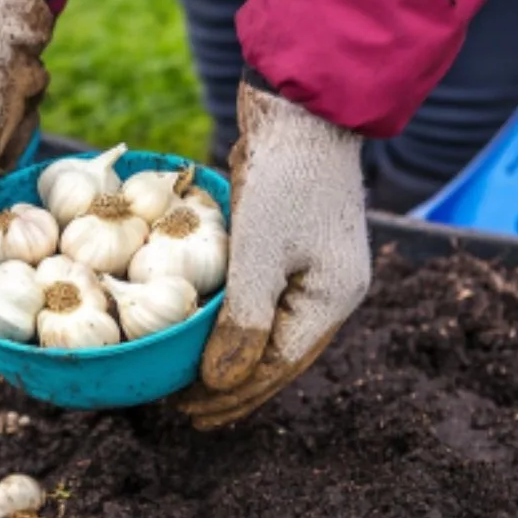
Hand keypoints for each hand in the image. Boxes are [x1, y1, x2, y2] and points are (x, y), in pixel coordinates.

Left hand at [180, 79, 370, 428]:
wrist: (299, 105)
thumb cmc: (283, 179)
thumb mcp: (259, 255)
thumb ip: (242, 323)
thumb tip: (221, 384)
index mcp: (332, 299)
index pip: (277, 367)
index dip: (232, 395)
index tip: (189, 413)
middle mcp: (328, 290)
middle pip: (277, 356)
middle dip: (231, 386)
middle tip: (185, 411)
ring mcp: (312, 267)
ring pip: (269, 330)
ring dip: (232, 358)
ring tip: (191, 383)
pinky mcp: (292, 243)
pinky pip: (261, 299)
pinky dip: (234, 321)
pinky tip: (206, 331)